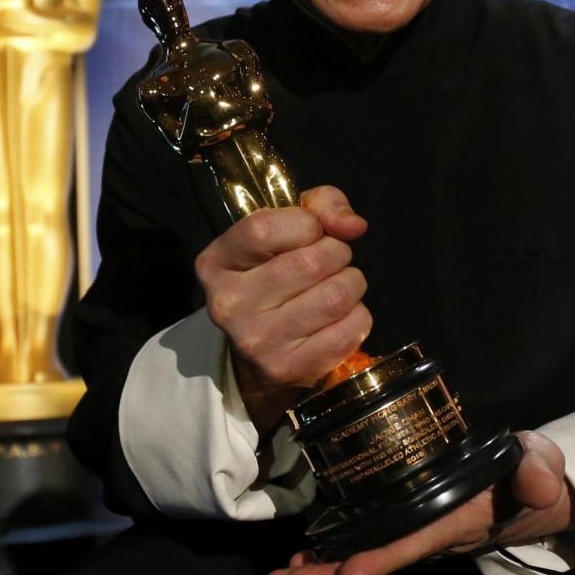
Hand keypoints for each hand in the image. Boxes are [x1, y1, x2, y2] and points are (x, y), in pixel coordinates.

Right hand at [194, 186, 370, 434]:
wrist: (258, 356)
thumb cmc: (274, 275)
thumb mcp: (282, 231)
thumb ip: (319, 206)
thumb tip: (353, 225)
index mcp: (216, 264)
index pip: (264, 228)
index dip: (305, 223)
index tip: (313, 230)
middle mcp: (229, 304)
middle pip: (309, 262)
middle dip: (337, 253)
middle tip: (332, 260)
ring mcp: (257, 341)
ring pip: (336, 295)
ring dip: (352, 283)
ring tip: (339, 286)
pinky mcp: (289, 368)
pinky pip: (350, 329)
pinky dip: (358, 316)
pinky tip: (341, 316)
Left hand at [260, 431, 574, 574]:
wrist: (528, 492)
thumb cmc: (527, 473)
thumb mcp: (541, 464)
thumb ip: (538, 470)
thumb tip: (536, 484)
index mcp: (456, 520)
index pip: (415, 542)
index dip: (382, 559)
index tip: (346, 573)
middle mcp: (427, 535)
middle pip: (374, 562)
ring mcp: (412, 534)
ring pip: (360, 559)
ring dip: (318, 574)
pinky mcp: (403, 526)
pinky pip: (362, 546)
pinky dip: (328, 556)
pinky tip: (297, 562)